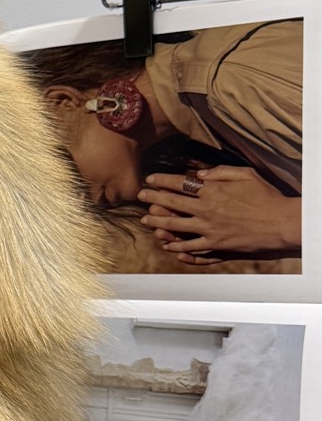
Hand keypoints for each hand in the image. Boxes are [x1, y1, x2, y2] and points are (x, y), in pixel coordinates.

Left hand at [138, 165, 301, 260]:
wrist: (281, 223)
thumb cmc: (267, 196)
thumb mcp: (246, 174)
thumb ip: (220, 172)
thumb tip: (199, 174)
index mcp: (213, 191)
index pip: (180, 184)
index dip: (162, 181)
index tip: (150, 179)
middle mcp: (207, 210)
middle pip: (172, 204)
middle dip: (153, 199)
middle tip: (139, 196)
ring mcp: (210, 229)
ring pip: (176, 227)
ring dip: (158, 223)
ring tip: (146, 221)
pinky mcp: (217, 246)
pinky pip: (192, 247)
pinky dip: (178, 247)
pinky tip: (167, 245)